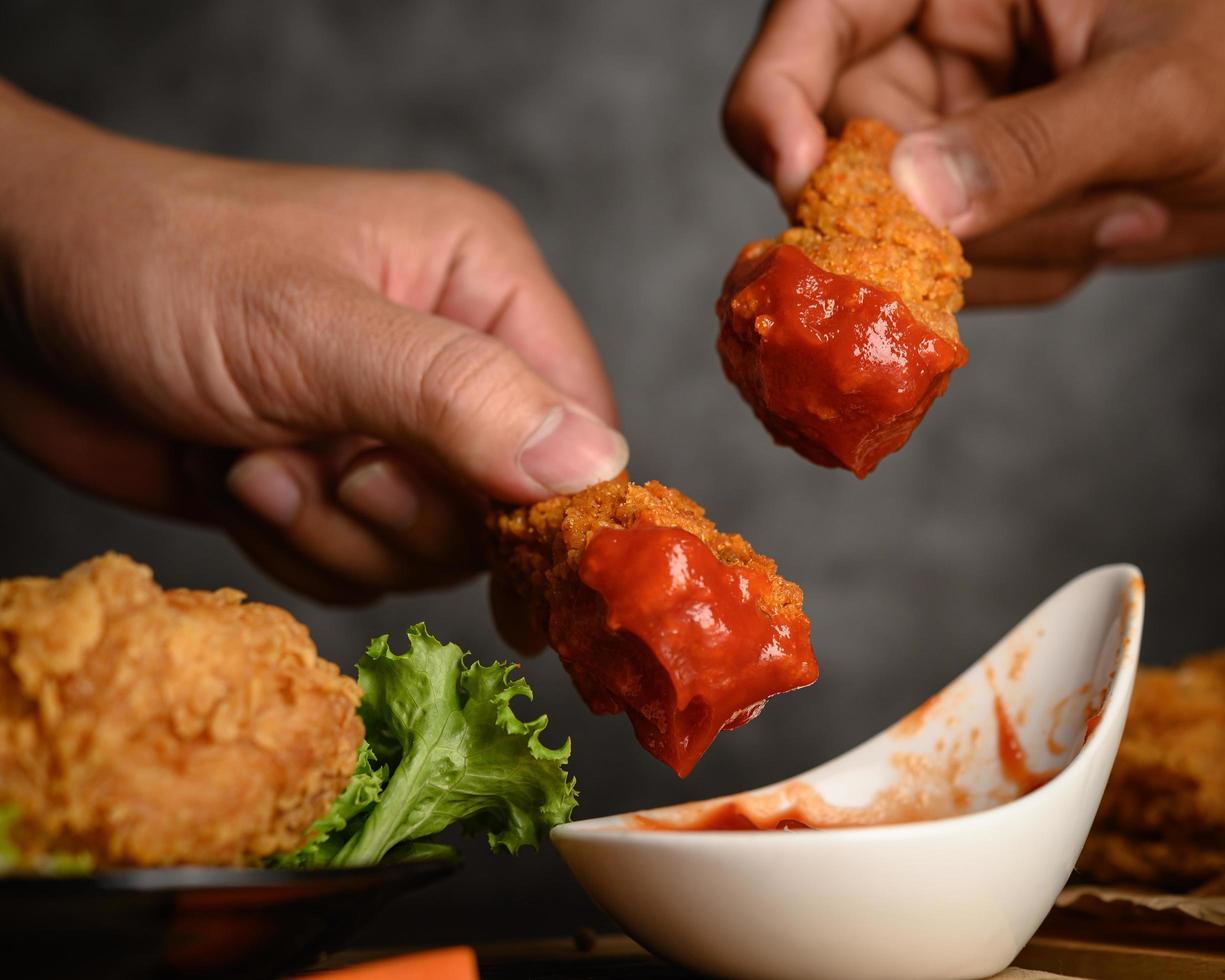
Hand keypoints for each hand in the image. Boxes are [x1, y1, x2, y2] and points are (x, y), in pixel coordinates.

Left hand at [0, 82, 626, 601]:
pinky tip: (234, 474)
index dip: (550, 497)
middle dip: (404, 512)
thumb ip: (461, 398)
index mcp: (480, 281)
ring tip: (256, 457)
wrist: (9, 294)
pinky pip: (362, 568)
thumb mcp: (312, 329)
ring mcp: (390, 425)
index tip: (494, 543)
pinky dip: (293, 545)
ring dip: (332, 530)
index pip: (583, 417)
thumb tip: (594, 468)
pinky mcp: (331, 482)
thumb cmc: (153, 268)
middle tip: (332, 468)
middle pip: (508, 505)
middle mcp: (453, 355)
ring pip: (429, 550)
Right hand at [725, 0, 1224, 304]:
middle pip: (840, 155)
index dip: (776, 101)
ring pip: (904, 234)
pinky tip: (1117, 222)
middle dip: (921, 217)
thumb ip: (1034, 145)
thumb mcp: (1158, 94)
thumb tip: (912, 202)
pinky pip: (962, 273)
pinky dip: (1035, 273)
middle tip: (1023, 232)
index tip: (801, 178)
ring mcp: (957, 134)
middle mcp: (936, 53)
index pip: (811, 25)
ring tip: (1124, 206)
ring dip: (1009, 252)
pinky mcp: (987, 204)